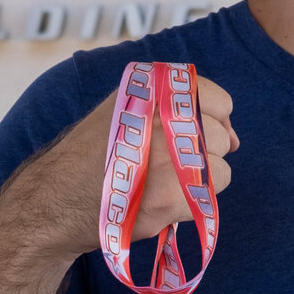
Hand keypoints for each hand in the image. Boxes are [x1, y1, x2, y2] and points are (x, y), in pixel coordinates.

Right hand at [22, 74, 237, 259]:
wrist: (57, 200)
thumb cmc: (97, 159)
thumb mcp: (128, 112)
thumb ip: (180, 113)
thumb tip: (236, 139)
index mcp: (151, 89)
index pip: (217, 100)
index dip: (212, 124)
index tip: (194, 140)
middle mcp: (161, 114)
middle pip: (221, 137)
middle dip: (202, 157)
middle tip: (165, 170)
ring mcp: (168, 152)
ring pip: (222, 167)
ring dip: (198, 182)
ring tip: (160, 186)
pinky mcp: (172, 191)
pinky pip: (210, 195)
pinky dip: (192, 205)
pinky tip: (159, 204)